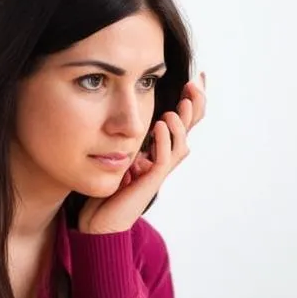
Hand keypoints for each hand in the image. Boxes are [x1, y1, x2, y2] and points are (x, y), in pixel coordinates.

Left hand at [77, 72, 206, 234]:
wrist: (100, 220)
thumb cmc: (108, 188)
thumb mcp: (119, 153)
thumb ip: (129, 138)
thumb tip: (131, 115)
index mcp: (158, 150)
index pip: (181, 121)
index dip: (191, 101)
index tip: (195, 77)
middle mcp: (163, 160)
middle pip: (189, 129)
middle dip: (196, 104)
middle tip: (196, 82)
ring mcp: (158, 172)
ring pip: (181, 143)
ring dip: (182, 122)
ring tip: (181, 103)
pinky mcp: (150, 182)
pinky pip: (164, 159)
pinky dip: (164, 141)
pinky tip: (159, 123)